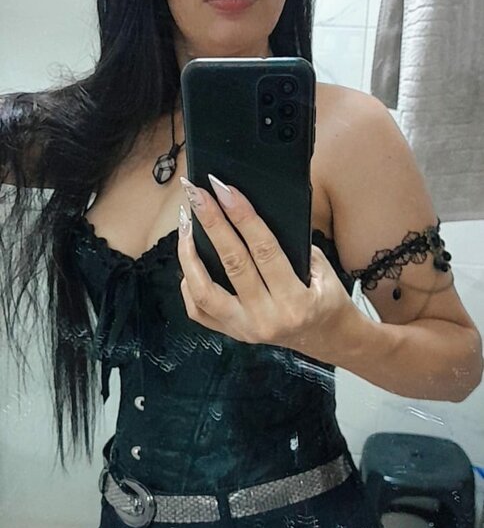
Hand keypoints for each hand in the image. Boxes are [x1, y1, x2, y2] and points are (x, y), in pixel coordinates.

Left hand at [177, 174, 356, 360]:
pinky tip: (190, 261)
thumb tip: (249, 212)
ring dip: (190, 255)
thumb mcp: (323, 270)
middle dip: (212, 222)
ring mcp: (245, 329)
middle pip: (232, 263)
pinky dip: (189, 283)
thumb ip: (292, 246)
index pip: (264, 250)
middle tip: (197, 194)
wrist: (326, 338)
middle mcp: (267, 318)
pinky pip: (198, 310)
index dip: (242, 216)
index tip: (225, 190)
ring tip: (186, 225)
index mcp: (296, 302)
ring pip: (203, 291)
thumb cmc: (325, 298)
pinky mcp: (232, 334)